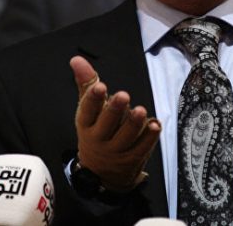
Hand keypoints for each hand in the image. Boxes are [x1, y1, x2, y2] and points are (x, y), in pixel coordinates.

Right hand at [71, 55, 160, 191]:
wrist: (100, 172)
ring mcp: (116, 151)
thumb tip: (77, 60)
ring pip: (125, 136)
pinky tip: (155, 125)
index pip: (87, 111)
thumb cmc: (95, 132)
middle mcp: (99, 138)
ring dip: (134, 123)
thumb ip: (86, 84)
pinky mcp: (132, 158)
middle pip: (107, 124)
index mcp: (86, 124)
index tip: (100, 86)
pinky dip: (149, 137)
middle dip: (115, 110)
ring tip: (141, 111)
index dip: (93, 99)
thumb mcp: (87, 111)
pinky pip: (142, 147)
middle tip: (123, 95)